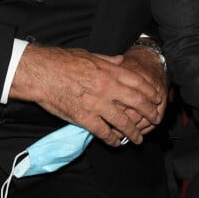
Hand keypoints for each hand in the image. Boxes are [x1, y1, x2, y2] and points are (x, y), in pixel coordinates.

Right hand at [10, 45, 163, 146]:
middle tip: (156, 119)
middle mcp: (108, 88)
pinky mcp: (84, 118)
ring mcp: (97, 105)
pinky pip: (104, 132)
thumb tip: (121, 61)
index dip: (151, 92)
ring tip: (139, 139)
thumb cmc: (62, 61)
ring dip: (134, 132)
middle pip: (137, 103)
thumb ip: (108, 60)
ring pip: (123, 122)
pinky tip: (117, 143)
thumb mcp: (89, 54)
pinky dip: (113, 139)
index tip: (157, 98)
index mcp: (110, 71)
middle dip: (150, 113)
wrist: (41, 73)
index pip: (139, 83)